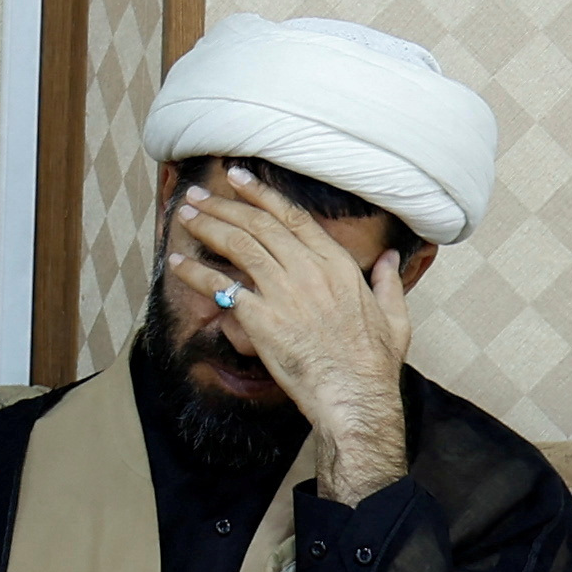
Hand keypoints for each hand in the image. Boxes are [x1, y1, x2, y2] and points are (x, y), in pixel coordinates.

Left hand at [172, 171, 412, 500]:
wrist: (353, 394)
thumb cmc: (373, 362)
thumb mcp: (394, 316)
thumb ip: (388, 282)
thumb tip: (390, 259)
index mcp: (338, 265)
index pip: (292, 217)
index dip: (261, 194)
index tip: (238, 178)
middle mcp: (307, 270)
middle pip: (258, 225)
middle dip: (224, 205)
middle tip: (197, 196)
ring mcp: (282, 291)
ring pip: (237, 246)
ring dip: (206, 226)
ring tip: (184, 216)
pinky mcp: (260, 317)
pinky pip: (221, 286)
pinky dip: (195, 272)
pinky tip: (176, 263)